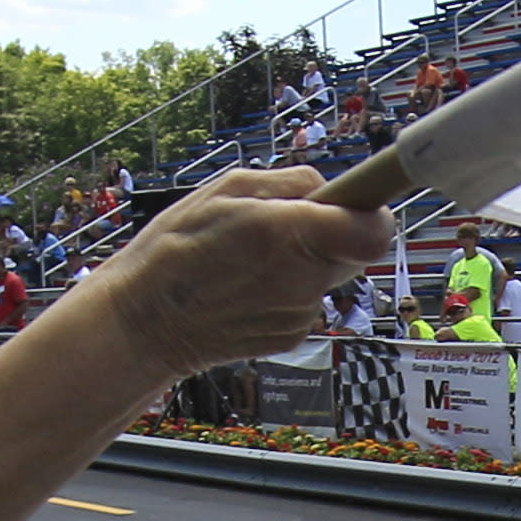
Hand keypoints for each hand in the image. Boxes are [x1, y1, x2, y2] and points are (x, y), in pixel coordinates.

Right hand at [96, 168, 394, 378]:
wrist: (147, 320)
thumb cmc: (177, 247)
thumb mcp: (226, 188)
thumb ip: (289, 182)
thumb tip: (329, 189)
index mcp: (288, 231)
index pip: (373, 229)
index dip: (374, 214)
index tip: (364, 204)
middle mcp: (302, 277)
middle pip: (356, 251)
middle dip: (334, 234)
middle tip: (288, 227)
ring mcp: (300, 313)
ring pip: (329, 277)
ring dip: (306, 264)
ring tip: (254, 261)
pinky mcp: (293, 337)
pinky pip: (309, 303)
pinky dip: (289, 293)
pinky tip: (249, 289)